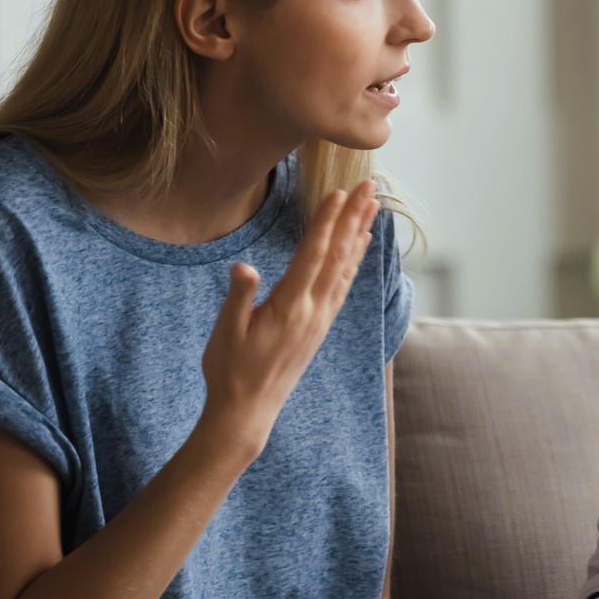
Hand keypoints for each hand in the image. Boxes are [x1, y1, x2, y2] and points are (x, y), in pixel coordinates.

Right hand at [199, 182, 379, 460]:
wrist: (247, 412)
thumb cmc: (230, 371)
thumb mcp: (227, 331)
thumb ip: (239, 296)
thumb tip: (244, 267)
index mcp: (289, 308)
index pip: (313, 255)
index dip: (327, 222)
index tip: (338, 192)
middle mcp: (313, 312)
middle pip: (338, 256)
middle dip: (353, 218)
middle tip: (368, 186)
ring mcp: (320, 320)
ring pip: (345, 269)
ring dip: (359, 235)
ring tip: (372, 207)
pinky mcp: (319, 328)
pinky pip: (342, 286)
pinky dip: (353, 261)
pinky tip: (358, 247)